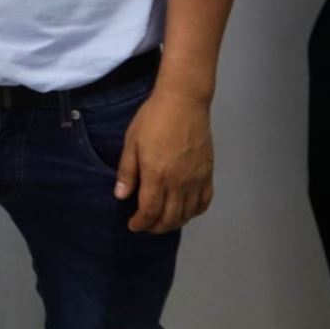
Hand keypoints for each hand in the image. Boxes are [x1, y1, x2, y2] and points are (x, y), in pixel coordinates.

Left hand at [113, 87, 214, 233]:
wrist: (183, 101)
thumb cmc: (153, 118)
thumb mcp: (132, 142)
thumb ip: (127, 171)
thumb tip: (121, 196)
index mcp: (156, 175)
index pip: (149, 211)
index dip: (140, 223)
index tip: (133, 225)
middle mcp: (178, 183)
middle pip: (169, 218)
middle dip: (155, 227)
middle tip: (146, 225)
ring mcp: (196, 179)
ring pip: (187, 214)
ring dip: (174, 222)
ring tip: (163, 220)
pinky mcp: (208, 173)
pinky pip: (204, 202)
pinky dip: (195, 212)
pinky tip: (186, 210)